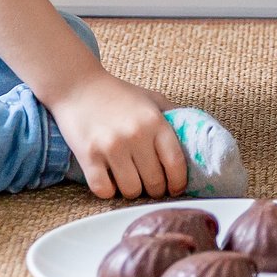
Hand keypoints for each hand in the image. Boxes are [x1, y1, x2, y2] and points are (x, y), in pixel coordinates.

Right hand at [50, 71, 191, 199]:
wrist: (77, 85)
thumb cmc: (118, 94)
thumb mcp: (152, 99)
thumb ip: (174, 116)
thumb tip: (198, 137)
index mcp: (155, 122)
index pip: (176, 164)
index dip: (178, 183)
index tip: (175, 188)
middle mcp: (136, 135)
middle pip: (154, 183)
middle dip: (155, 189)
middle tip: (150, 184)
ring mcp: (111, 146)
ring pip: (131, 191)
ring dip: (132, 190)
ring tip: (129, 180)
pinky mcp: (88, 156)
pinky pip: (104, 191)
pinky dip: (108, 190)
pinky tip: (109, 178)